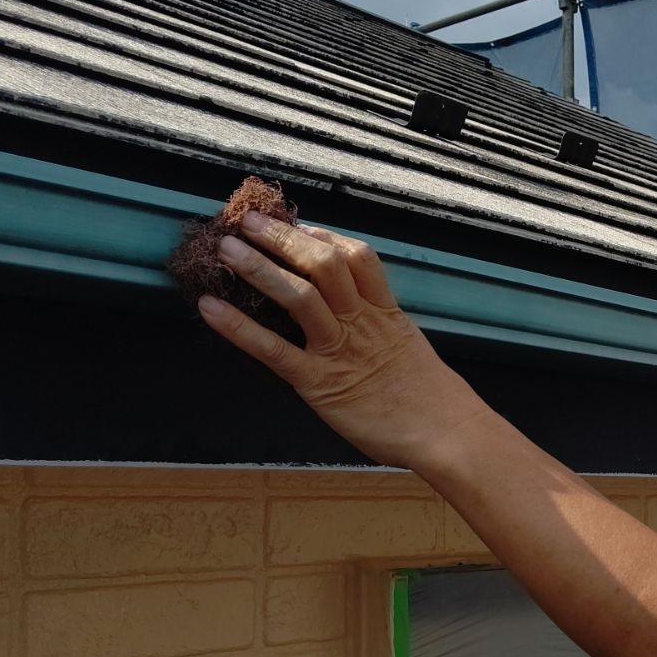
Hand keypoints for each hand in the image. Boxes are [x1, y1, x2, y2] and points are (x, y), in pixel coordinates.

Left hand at [197, 211, 487, 469]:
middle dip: (284, 238)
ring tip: (226, 249)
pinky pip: (274, 349)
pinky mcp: (320, 383)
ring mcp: (339, 350)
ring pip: (300, 295)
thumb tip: (361, 316)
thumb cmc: (432, 401)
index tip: (301, 224)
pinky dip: (238, 327)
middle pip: (325, 264)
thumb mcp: (410, 348)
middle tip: (249, 221)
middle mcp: (361, 322)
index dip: (326, 235)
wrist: (446, 434)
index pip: (358, 257)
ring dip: (259, 267)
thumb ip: (383, 328)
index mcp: (385, 313)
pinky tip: (209, 308)